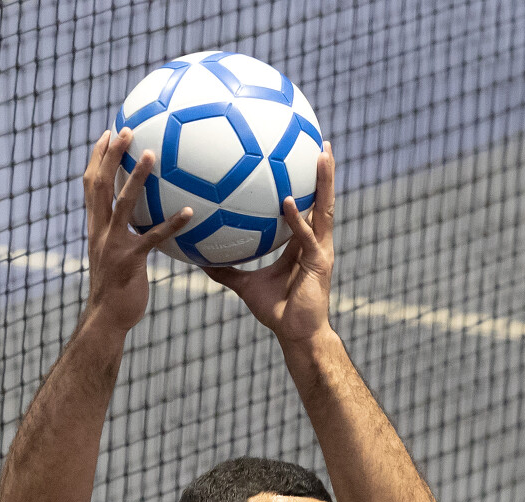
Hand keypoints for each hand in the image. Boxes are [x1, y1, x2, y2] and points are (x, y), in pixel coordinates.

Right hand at [82, 130, 191, 332]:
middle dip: (110, 156)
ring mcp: (113, 246)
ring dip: (136, 177)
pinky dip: (171, 224)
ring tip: (152, 153)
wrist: (106, 319)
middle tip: (124, 129)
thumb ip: (126, 237)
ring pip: (123, 204)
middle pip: (100, 185)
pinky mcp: (130, 262)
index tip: (107, 134)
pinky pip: (153, 238)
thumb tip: (145, 223)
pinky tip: (189, 212)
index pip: (91, 186)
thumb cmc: (117, 291)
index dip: (97, 159)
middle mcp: (100, 232)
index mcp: (95, 228)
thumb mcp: (116, 258)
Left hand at [203, 142, 335, 348]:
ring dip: (325, 182)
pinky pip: (306, 236)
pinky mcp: (320, 263)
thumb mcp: (244, 286)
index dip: (308, 184)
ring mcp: (321, 251)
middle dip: (324, 173)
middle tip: (320, 143)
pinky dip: (298, 219)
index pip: (307, 207)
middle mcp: (315, 242)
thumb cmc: (276, 312)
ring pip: (325, 209)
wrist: (295, 335)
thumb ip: (225, 269)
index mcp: (302, 244)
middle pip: (322, 200)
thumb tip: (198, 258)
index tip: (303, 159)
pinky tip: (288, 202)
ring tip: (322, 155)